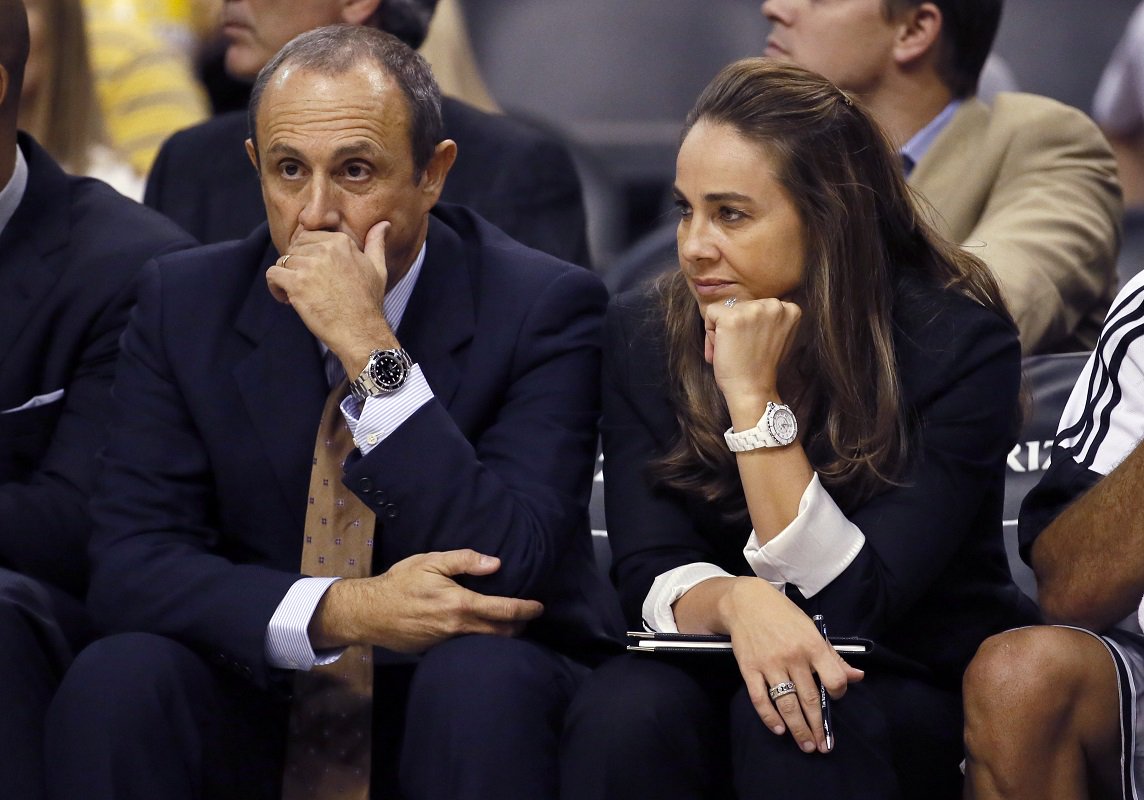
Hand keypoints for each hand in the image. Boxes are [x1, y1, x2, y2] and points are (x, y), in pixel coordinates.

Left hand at [264, 220, 395, 363]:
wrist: (361, 331)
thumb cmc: (369, 302)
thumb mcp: (378, 268)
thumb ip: (376, 243)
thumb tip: (384, 224)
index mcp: (341, 242)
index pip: (309, 237)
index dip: (308, 255)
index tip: (315, 274)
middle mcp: (325, 250)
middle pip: (294, 248)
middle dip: (296, 265)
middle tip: (306, 285)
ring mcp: (310, 266)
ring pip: (283, 261)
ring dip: (286, 278)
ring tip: (298, 295)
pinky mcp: (297, 283)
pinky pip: (273, 274)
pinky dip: (275, 287)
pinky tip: (287, 299)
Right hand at [310, 549, 544, 653]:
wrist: (368, 612)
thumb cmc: (400, 582)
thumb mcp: (430, 561)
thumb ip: (464, 560)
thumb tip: (495, 563)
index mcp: (460, 604)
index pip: (504, 611)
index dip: (526, 609)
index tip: (539, 606)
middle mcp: (458, 628)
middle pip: (501, 634)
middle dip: (519, 626)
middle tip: (528, 616)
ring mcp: (448, 643)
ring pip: (485, 643)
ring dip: (501, 635)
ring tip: (510, 624)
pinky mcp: (437, 650)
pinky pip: (467, 646)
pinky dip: (480, 640)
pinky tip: (481, 630)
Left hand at [703, 298, 800, 405]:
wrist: (752, 390)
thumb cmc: (761, 367)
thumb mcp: (777, 337)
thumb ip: (770, 320)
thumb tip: (752, 309)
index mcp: (789, 309)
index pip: (758, 306)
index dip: (750, 327)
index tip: (753, 345)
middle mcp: (774, 305)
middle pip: (741, 306)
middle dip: (736, 327)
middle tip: (741, 350)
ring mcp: (753, 310)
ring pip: (726, 310)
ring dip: (722, 331)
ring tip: (733, 351)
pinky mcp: (732, 317)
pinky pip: (710, 314)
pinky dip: (710, 333)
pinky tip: (722, 350)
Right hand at [721, 578, 862, 753]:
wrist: (746, 602)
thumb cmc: (783, 615)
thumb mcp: (812, 629)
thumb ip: (833, 656)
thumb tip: (857, 677)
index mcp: (812, 645)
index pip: (834, 679)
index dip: (839, 693)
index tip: (835, 698)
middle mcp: (793, 657)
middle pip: (810, 698)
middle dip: (818, 726)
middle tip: (823, 746)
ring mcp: (769, 664)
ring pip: (787, 704)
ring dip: (798, 729)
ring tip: (806, 745)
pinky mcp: (749, 668)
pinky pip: (760, 698)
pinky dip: (769, 717)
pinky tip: (779, 729)